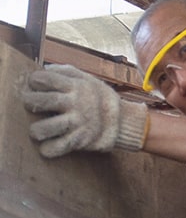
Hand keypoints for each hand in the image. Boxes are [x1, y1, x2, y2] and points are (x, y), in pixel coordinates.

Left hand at [19, 64, 148, 158]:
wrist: (124, 121)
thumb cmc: (98, 98)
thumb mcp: (87, 79)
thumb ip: (65, 71)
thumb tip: (42, 68)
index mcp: (75, 86)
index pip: (45, 78)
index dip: (35, 81)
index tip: (36, 85)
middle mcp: (76, 104)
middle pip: (43, 101)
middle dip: (29, 101)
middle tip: (30, 104)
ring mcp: (78, 123)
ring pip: (45, 128)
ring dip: (36, 130)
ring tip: (36, 130)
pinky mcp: (80, 140)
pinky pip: (58, 147)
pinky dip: (48, 149)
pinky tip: (46, 146)